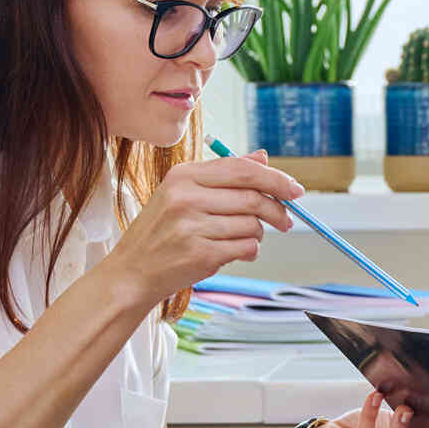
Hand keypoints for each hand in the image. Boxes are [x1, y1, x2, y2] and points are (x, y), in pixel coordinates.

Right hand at [104, 150, 303, 303]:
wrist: (133, 271)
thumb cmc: (163, 231)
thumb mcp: (184, 192)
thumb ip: (224, 173)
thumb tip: (263, 156)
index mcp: (184, 175)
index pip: (243, 170)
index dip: (276, 179)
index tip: (296, 189)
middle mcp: (186, 197)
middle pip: (253, 197)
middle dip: (277, 210)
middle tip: (285, 221)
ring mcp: (192, 226)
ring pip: (252, 226)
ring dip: (257, 235)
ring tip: (243, 239)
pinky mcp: (200, 254)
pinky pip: (245, 248)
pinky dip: (249, 251)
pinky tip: (236, 252)